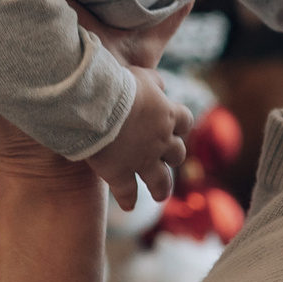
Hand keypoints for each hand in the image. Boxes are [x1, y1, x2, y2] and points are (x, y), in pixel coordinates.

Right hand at [84, 67, 193, 207]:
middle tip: (169, 160)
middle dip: (173, 157)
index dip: (180, 125)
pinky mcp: (120, 173)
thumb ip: (153, 81)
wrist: (97, 104)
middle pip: (177, 154)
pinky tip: (128, 206)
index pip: (185, 122)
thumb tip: (161, 84)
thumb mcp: (140, 75)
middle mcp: (160, 141)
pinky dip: (128, 200)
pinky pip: (127, 192)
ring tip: (160, 195)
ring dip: (162, 187)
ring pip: (160, 180)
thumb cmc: (116, 84)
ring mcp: (142, 160)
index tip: (175, 128)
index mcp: (167, 115)